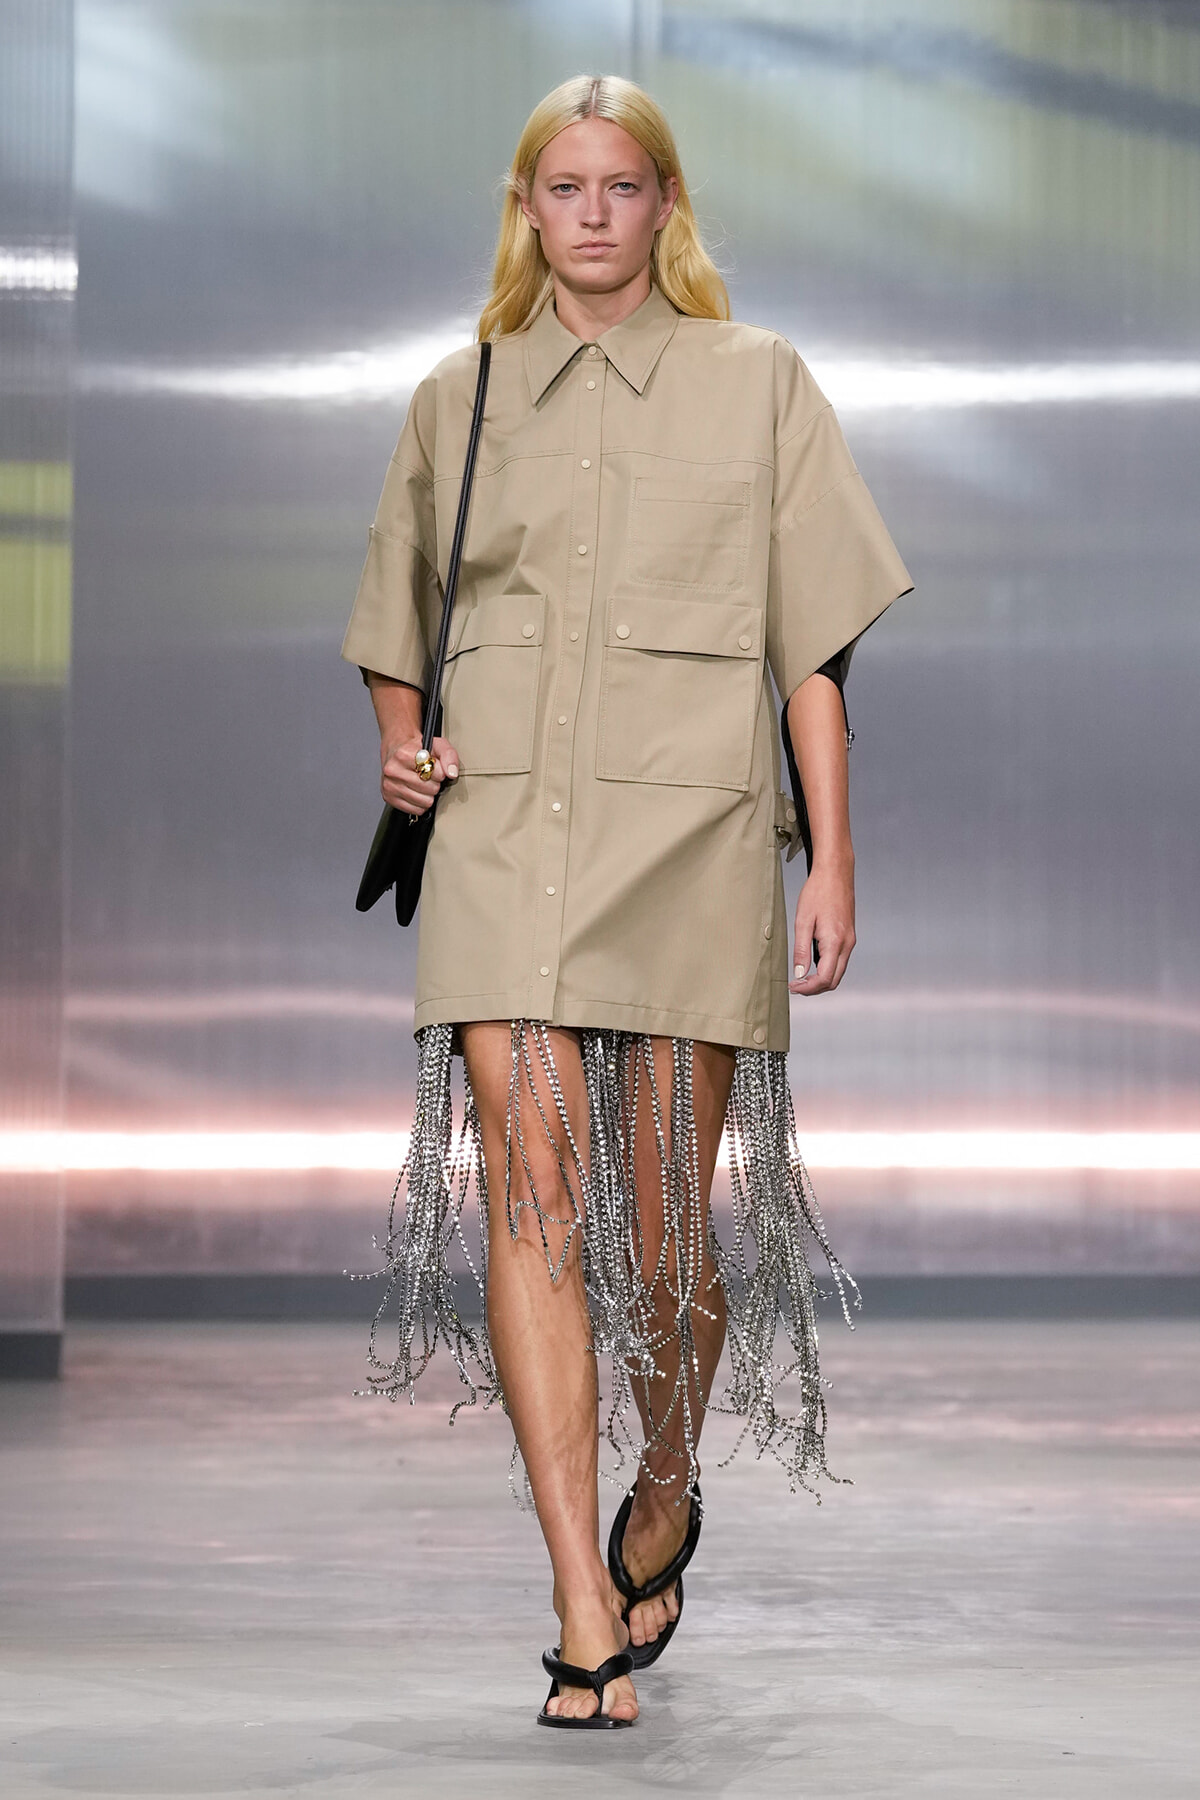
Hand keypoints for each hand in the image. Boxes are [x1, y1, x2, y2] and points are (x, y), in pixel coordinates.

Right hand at [380, 733, 459, 814]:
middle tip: (428, 776)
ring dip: (428, 795)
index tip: (435, 768)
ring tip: (422, 783)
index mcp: (404, 754)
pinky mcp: (389, 798)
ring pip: (425, 802)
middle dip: (434, 783)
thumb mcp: (437, 744)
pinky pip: (416, 810)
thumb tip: (452, 773)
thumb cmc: (416, 748)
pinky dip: (420, 804)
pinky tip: (417, 792)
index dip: (440, 772)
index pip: (435, 773)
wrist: (395, 748)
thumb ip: (449, 755)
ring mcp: (389, 785)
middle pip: (431, 789)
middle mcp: (393, 770)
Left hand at [789, 860, 855, 995]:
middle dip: (814, 988)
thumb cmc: (818, 892)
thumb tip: (800, 973)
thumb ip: (801, 950)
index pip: (824, 979)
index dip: (808, 988)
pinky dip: (826, 968)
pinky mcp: (849, 936)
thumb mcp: (803, 921)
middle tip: (795, 985)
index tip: (792, 986)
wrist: (836, 873)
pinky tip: (812, 961)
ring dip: (820, 979)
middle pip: (834, 980)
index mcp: (835, 942)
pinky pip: (840, 960)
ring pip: (838, 972)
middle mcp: (847, 944)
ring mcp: (850, 940)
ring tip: (801, 976)